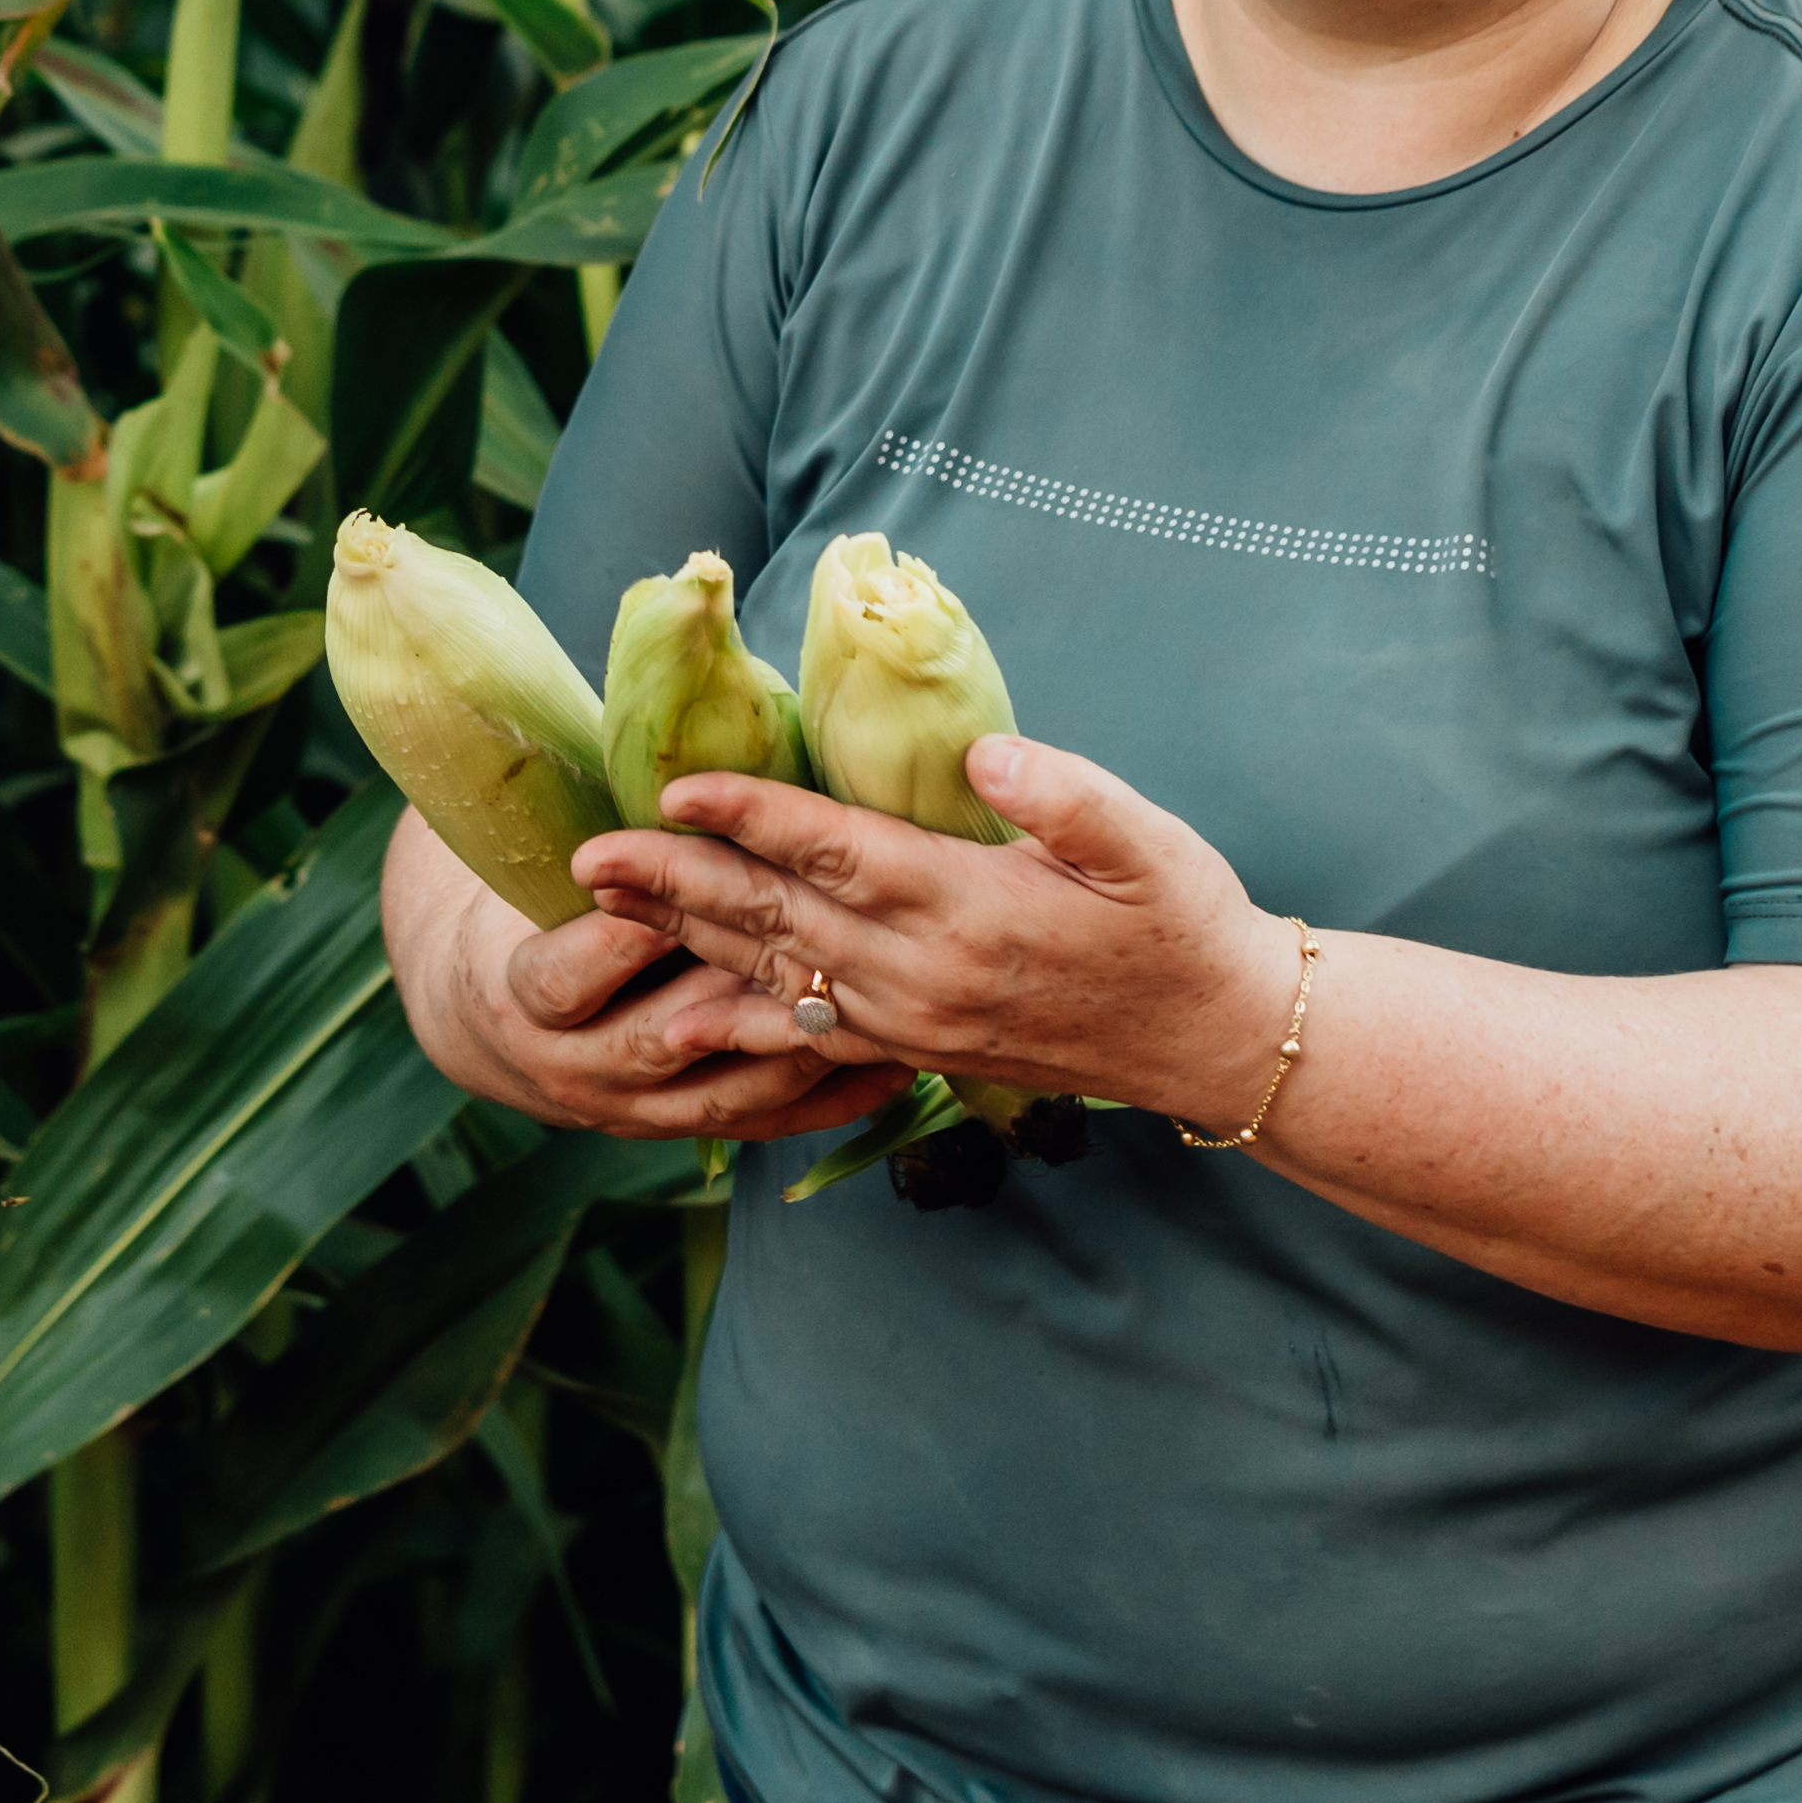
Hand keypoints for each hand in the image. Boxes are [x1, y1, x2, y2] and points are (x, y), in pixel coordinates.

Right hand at [379, 808, 907, 1141]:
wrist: (499, 1024)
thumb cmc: (529, 914)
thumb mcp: (539, 872)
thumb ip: (602, 836)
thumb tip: (678, 756)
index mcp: (526, 992)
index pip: (569, 973)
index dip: (621, 940)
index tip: (673, 899)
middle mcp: (577, 1065)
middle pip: (658, 1036)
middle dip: (729, 991)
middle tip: (809, 948)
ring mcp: (634, 1109)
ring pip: (724, 1091)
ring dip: (792, 1048)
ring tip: (871, 1007)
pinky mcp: (685, 1127)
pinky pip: (765, 1123)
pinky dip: (827, 1098)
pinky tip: (891, 1068)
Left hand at [570, 734, 1297, 1133]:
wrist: (1216, 1040)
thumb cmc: (1182, 920)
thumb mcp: (1145, 840)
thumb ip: (1062, 792)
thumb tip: (982, 753)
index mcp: (970, 907)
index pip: (835, 852)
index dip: (751, 815)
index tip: (675, 784)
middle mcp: (925, 974)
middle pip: (776, 920)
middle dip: (675, 882)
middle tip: (585, 856)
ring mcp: (915, 1021)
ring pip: (776, 975)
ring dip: (684, 940)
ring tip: (605, 907)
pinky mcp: (918, 1049)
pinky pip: (807, 1033)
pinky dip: (737, 1019)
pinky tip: (679, 1012)